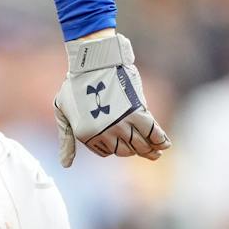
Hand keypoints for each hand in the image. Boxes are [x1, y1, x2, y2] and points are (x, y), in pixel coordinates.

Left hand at [52, 31, 169, 166]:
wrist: (93, 62)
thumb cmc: (75, 84)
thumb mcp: (62, 112)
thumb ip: (67, 139)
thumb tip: (65, 165)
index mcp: (87, 135)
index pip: (108, 151)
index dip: (118, 149)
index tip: (126, 146)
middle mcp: (105, 133)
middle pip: (127, 150)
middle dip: (138, 152)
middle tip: (151, 153)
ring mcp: (121, 124)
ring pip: (140, 144)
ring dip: (151, 149)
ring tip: (158, 152)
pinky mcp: (136, 112)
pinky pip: (151, 131)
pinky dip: (160, 139)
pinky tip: (166, 144)